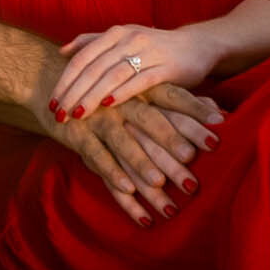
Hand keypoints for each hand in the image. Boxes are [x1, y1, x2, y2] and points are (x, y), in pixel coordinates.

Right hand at [48, 84, 221, 225]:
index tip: (220, 127)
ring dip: (142, 166)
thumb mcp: (141, 91)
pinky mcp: (77, 134)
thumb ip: (180, 102)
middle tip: (192, 163)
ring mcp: (98, 117)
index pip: (173, 96)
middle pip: (152, 123)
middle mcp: (122, 101)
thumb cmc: (109, 91)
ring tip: (161, 188)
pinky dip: (112, 173)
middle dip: (173, 145)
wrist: (50, 79)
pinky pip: (96, 156)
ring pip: (124, 143)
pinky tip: (128, 191)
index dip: (196, 111)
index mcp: (140, 88)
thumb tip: (220, 112)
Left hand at [53, 24, 219, 117]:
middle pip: (93, 68)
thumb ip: (93, 42)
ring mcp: (148, 52)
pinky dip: (122, 92)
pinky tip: (107, 105)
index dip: (64, 80)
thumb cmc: (154, 46)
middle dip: (73, 93)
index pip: (82, 58)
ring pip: (112, 75)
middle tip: (58, 115)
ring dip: (92, 96)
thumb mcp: (123, 39)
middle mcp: (128, 39)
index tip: (51, 102)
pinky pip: (140, 81)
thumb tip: (62, 51)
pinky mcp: (167, 67)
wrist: (197, 46)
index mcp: (115, 33)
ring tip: (76, 115)